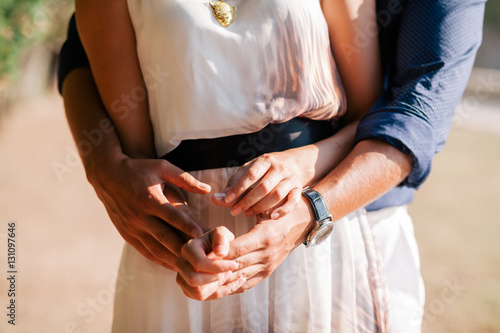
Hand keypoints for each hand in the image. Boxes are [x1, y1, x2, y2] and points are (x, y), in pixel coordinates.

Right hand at [90, 154, 211, 269]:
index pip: (173, 216)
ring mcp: (132, 227)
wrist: (107, 176)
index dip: (188, 226)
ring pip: (155, 248)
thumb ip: (185, 179)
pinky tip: (173, 265)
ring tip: (191, 266)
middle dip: (184, 248)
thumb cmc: (138, 169)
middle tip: (201, 256)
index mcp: (150, 200)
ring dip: (173, 258)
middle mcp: (140, 216)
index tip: (202, 234)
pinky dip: (159, 260)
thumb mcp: (162, 168)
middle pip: (165, 237)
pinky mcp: (127, 234)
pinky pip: (145, 251)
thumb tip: (207, 189)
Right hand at [175, 227, 244, 299]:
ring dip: (216, 287)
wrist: (214, 250)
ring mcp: (182, 278)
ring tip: (227, 276)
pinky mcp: (188, 289)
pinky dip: (219, 293)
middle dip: (215, 278)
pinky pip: (203, 298)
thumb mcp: (221, 234)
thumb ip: (221, 238)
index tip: (234, 264)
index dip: (218, 267)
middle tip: (228, 271)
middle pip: (193, 280)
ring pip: (197, 293)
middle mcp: (181, 264)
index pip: (199, 263)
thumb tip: (220, 253)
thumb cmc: (218, 241)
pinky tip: (231, 284)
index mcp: (187, 249)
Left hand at [176, 197, 314, 298]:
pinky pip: (247, 283)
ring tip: (200, 278)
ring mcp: (269, 265)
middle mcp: (268, 253)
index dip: (218, 253)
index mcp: (265, 236)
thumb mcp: (261, 204)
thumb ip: (237, 204)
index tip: (200, 253)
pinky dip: (231, 285)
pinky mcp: (268, 272)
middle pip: (236, 265)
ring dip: (220, 280)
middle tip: (194, 269)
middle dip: (215, 269)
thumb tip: (215, 197)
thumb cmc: (279, 209)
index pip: (236, 249)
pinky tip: (216, 284)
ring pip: (240, 277)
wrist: (303, 222)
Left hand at [211, 151, 312, 219]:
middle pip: (264, 187)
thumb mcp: (247, 172)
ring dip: (261, 207)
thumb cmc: (262, 172)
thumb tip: (215, 198)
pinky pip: (293, 202)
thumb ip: (232, 185)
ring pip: (277, 195)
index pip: (251, 174)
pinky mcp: (298, 190)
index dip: (238, 188)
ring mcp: (290, 179)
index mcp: (265, 160)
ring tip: (248, 214)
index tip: (227, 200)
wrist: (291, 165)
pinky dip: (283, 210)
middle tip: (234, 212)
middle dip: (248, 201)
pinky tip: (271, 217)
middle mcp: (280, 168)